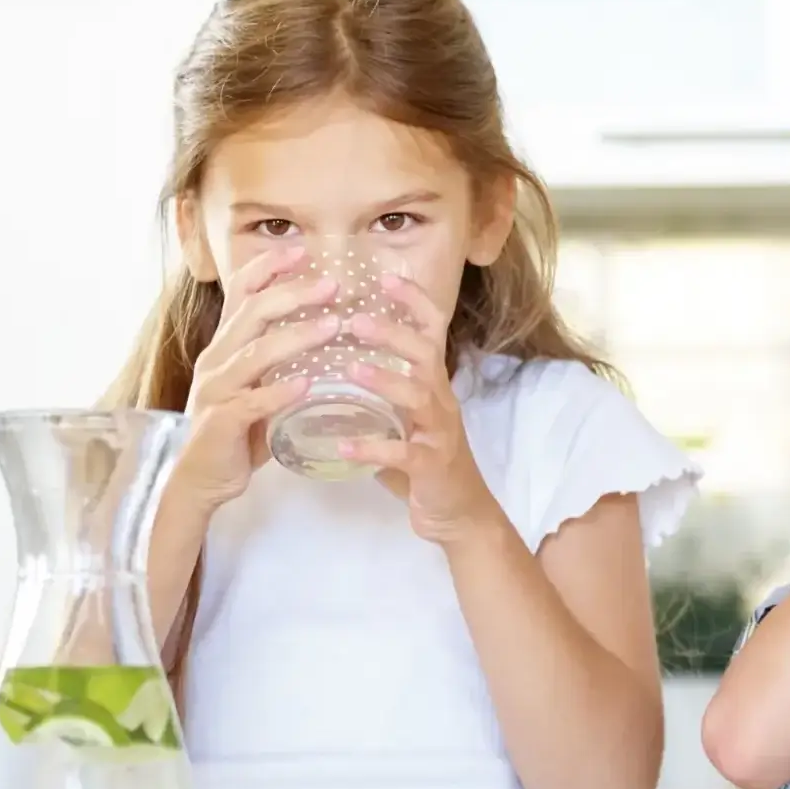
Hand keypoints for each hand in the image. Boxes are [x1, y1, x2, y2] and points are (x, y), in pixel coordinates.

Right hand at [165, 244, 337, 509]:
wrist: (201, 477)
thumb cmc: (238, 428)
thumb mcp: (258, 383)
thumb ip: (282, 358)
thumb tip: (331, 329)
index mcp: (227, 345)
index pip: (241, 293)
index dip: (268, 268)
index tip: (302, 250)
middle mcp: (217, 359)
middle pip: (252, 313)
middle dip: (293, 293)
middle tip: (334, 284)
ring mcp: (216, 390)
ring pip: (254, 353)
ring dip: (296, 337)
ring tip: (333, 327)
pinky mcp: (221, 422)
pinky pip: (252, 403)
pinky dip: (279, 392)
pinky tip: (306, 386)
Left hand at [336, 273, 508, 547]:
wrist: (459, 513)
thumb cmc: (425, 460)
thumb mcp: (406, 416)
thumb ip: (379, 390)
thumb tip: (330, 361)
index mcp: (433, 384)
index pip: (431, 331)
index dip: (413, 302)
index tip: (384, 276)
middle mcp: (441, 401)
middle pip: (425, 355)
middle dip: (392, 334)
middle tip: (353, 318)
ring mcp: (439, 433)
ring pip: (419, 398)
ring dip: (385, 381)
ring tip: (350, 370)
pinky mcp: (431, 466)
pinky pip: (403, 454)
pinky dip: (373, 448)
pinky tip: (343, 445)